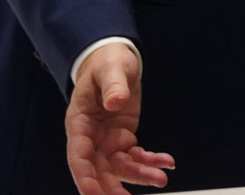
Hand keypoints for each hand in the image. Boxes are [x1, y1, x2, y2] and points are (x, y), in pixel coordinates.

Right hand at [65, 43, 173, 193]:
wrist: (114, 62)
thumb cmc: (107, 64)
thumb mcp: (111, 69)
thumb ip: (113, 85)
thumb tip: (115, 102)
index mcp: (79, 123)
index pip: (78, 156)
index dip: (84, 176)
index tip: (92, 193)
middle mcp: (91, 138)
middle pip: (99, 169)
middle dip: (112, 187)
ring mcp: (107, 141)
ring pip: (120, 167)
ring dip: (139, 175)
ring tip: (161, 179)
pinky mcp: (123, 138)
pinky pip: (135, 156)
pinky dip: (150, 162)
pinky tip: (166, 162)